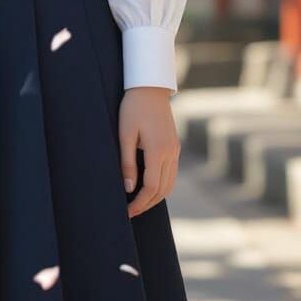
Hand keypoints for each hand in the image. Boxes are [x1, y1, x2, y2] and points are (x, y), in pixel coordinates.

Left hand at [119, 87, 179, 218]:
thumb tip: (129, 189)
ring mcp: (175, 150)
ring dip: (155, 197)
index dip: (139, 203)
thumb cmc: (133, 108)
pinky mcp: (174, 146)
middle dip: (147, 204)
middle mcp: (171, 153)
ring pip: (170, 183)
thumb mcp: (125, 134)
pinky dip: (161, 185)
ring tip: (138, 204)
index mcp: (158, 150)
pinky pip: (171, 173)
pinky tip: (148, 187)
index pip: (151, 187)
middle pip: (163, 190)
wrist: (150, 87)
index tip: (127, 212)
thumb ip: (127, 162)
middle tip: (131, 213)